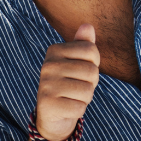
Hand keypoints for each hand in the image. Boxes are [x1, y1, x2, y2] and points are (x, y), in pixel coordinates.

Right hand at [34, 24, 99, 140]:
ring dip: (85, 98)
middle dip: (91, 84)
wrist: (52, 115)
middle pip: (92, 71)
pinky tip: (67, 108)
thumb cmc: (69, 84)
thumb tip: (88, 26)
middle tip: (76, 88)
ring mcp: (46, 85)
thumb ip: (83, 44)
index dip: (94, 64)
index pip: (91, 50)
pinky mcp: (48, 104)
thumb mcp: (77, 62)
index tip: (80, 72)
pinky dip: (78, 110)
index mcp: (54, 50)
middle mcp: (48, 65)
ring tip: (72, 98)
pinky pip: (80, 107)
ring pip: (87, 91)